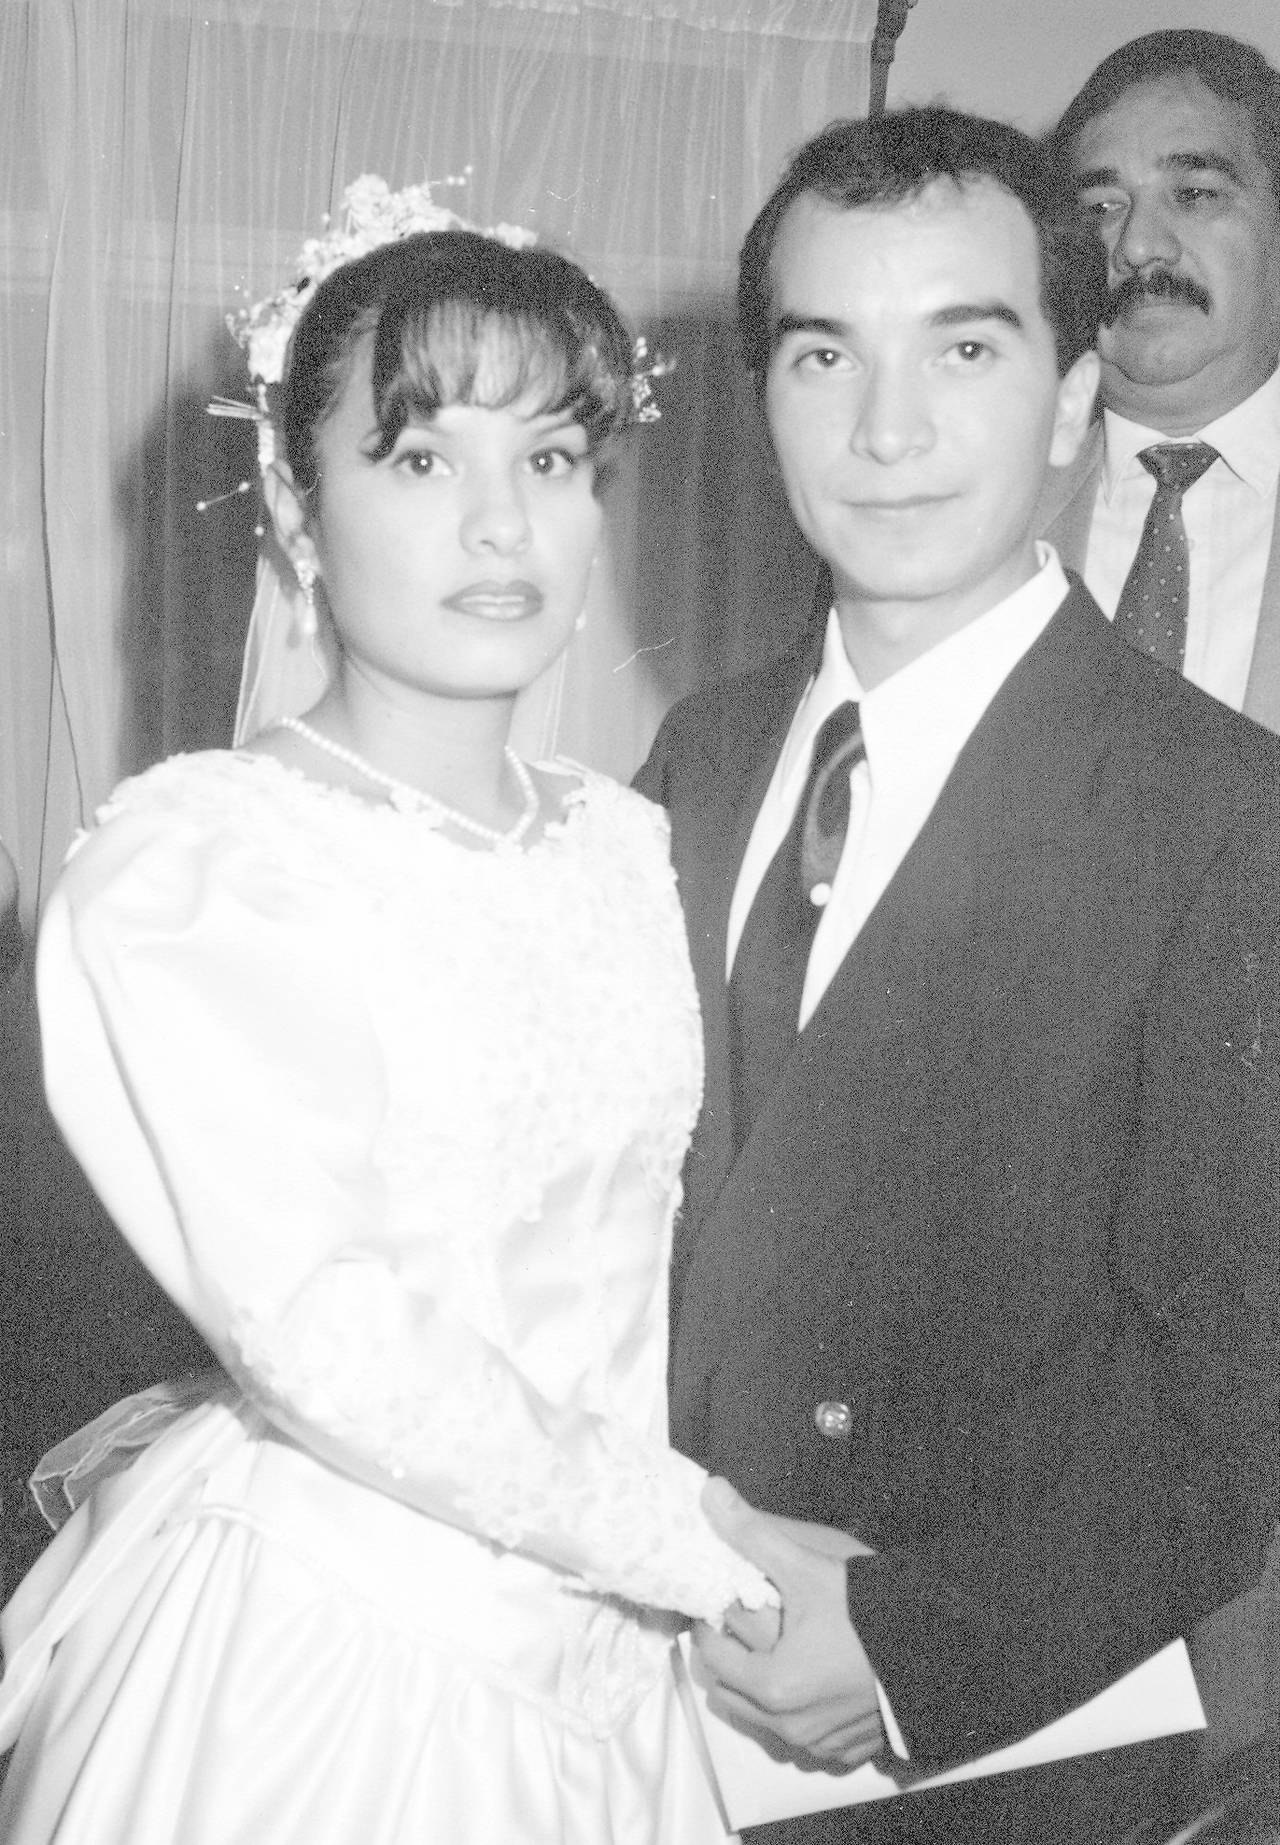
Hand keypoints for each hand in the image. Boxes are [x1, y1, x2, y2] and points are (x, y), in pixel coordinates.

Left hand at [693, 1477, 886, 1769]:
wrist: (940, 1649)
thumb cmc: (868, 1612)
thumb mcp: (806, 1566)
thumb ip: (752, 1533)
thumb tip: (711, 1492)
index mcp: (773, 1686)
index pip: (713, 1655)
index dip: (707, 1624)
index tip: (715, 1603)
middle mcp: (792, 1725)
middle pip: (731, 1693)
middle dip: (728, 1658)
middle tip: (738, 1622)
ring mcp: (820, 1742)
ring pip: (764, 1718)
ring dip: (758, 1686)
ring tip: (772, 1645)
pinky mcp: (847, 1747)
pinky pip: (804, 1733)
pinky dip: (796, 1709)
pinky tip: (810, 1675)